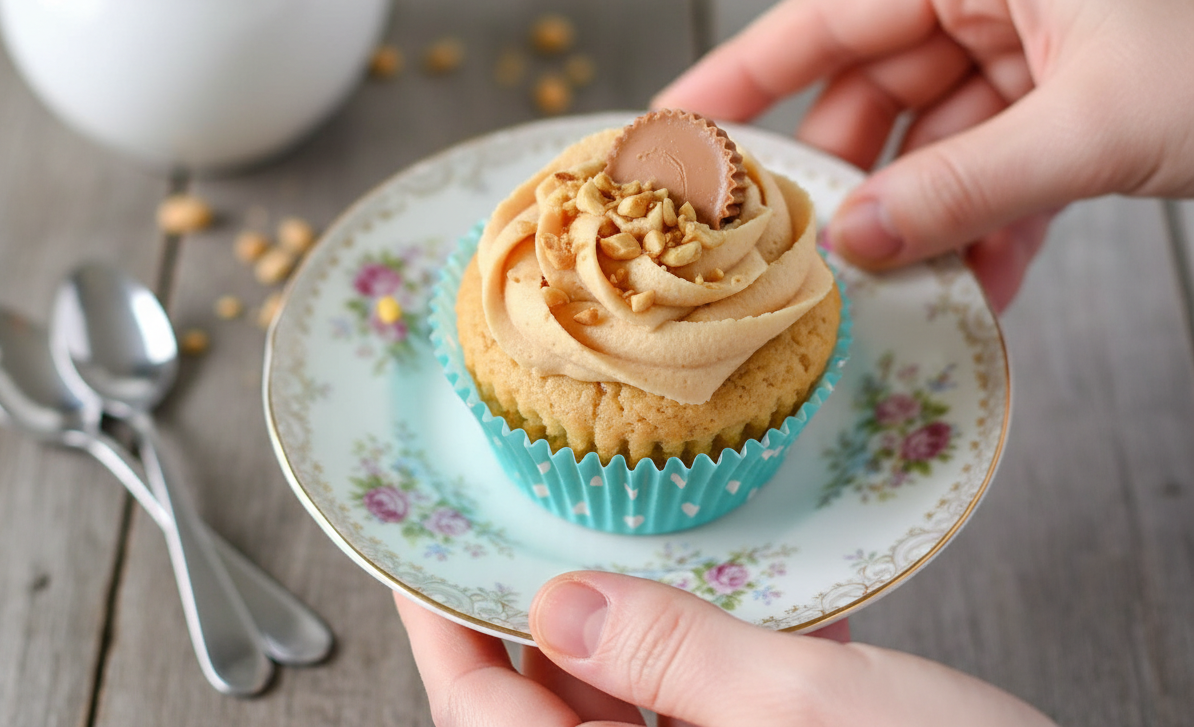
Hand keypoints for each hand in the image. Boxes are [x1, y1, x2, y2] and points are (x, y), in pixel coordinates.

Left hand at [396, 572, 1054, 725]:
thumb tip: (560, 607)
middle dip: (543, 616)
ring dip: (639, 626)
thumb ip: (675, 658)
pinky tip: (748, 596)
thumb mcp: (807, 713)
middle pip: (554, 713)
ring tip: (635, 541)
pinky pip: (714, 714)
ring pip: (636, 707)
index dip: (444, 636)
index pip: (485, 724)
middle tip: (535, 523)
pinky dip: (719, 655)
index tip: (422, 559)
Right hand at [654, 0, 1193, 310]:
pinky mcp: (1077, 104)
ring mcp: (1042, 49)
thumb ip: (958, 189)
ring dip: (921, 217)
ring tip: (896, 288)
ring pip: (939, 140)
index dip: (746, 72)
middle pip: (879, 86)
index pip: (833, 13)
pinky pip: (998, 168)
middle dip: (847, 174)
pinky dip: (985, 227)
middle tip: (795, 248)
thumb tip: (848, 242)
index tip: (677, 127)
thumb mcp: (1089, 129)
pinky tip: (979, 288)